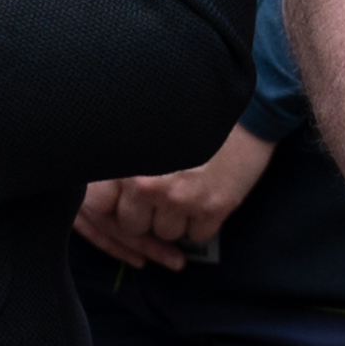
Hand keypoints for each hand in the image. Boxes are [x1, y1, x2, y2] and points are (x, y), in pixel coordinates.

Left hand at [77, 123, 275, 270]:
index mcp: (124, 159)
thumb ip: (120, 162)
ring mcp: (178, 197)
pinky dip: (202, 223)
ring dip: (175, 219)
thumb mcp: (144, 132)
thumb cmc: (192, 117)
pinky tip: (206, 196)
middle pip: (131, 226)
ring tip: (186, 189)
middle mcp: (145, 180)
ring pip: (165, 233)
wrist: (246, 109)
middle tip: (161, 195)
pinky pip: (196, 236)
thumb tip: (101, 197)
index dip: (109, 213)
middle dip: (145, 217)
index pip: (98, 207)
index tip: (122, 210)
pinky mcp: (211, 208)